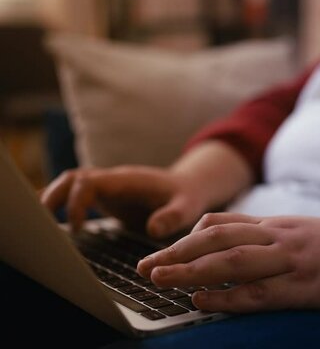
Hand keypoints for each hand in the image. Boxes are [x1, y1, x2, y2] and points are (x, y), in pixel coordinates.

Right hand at [40, 165, 208, 237]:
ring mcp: (108, 189)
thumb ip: (173, 217)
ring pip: (71, 185)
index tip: (79, 227)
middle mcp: (114, 181)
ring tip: (42, 225)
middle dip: (54, 197)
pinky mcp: (107, 199)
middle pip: (72, 179)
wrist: (190, 188)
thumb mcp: (188, 207)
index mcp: (128, 180)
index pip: (90, 181)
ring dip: (53, 200)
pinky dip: (62, 205)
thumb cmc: (188, 197)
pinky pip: (77, 197)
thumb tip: (153, 229)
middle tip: (43, 223)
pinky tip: (52, 224)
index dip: (78, 201)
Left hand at [137, 213, 319, 312]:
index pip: (223, 224)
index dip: (188, 237)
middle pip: (218, 239)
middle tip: (144, 265)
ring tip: (160, 279)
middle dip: (177, 252)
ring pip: (233, 261)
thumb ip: (271, 235)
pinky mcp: (306, 287)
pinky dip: (228, 296)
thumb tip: (239, 242)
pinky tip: (204, 301)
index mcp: (278, 225)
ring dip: (192, 270)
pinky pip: (260, 291)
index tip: (163, 249)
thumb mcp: (304, 231)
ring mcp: (292, 260)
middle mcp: (280, 237)